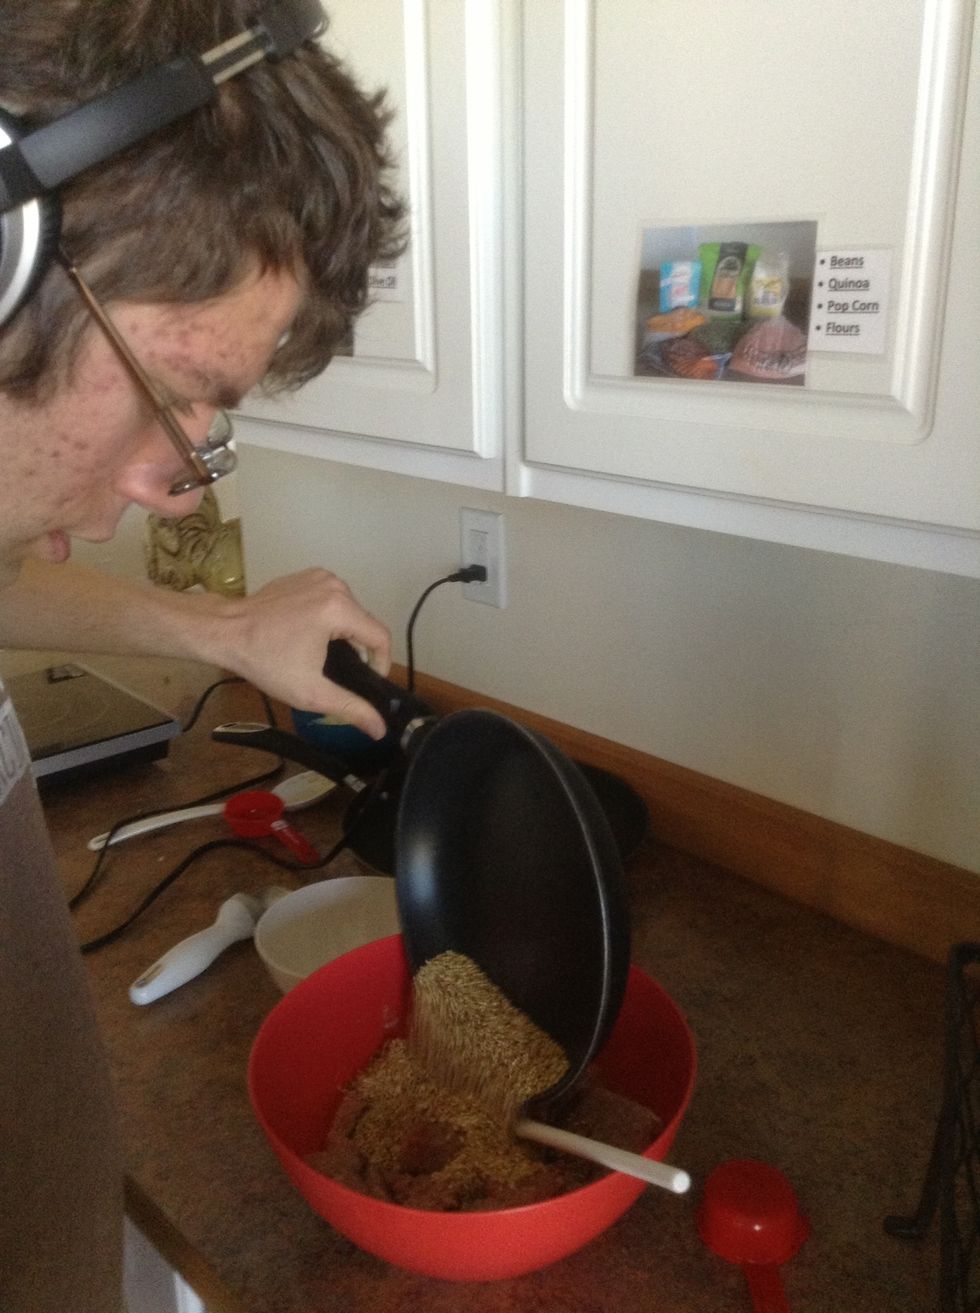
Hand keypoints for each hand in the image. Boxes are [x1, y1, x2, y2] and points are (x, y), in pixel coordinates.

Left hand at [215, 569, 391, 739]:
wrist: (224, 632)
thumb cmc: (265, 661)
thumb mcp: (310, 691)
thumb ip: (350, 708)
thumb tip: (380, 729)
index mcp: (339, 608)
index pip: (380, 636)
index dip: (381, 663)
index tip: (368, 681)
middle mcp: (334, 585)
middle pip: (364, 623)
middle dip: (358, 649)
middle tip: (337, 673)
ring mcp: (319, 576)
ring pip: (349, 611)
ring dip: (344, 633)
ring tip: (322, 655)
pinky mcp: (306, 575)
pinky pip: (331, 599)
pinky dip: (328, 617)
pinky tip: (309, 634)